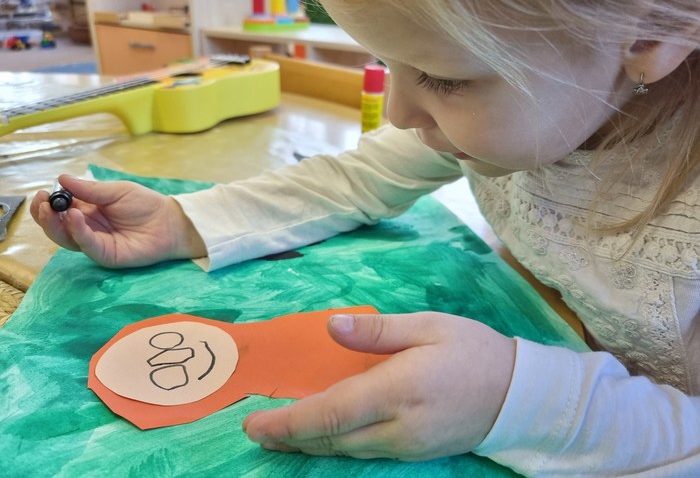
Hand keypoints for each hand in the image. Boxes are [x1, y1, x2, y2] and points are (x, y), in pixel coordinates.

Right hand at [30, 174, 205, 267]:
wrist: (170, 222)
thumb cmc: (145, 204)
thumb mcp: (116, 191)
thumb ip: (90, 189)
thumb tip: (62, 179)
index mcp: (87, 210)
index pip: (60, 209)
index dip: (48, 202)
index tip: (41, 192)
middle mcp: (86, 228)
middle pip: (56, 226)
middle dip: (44, 215)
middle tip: (41, 202)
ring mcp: (94, 243)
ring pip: (65, 238)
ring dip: (54, 224)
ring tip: (52, 208)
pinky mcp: (105, 255)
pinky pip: (87, 245)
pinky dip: (78, 231)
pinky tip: (74, 216)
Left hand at [243, 312, 515, 460]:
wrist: (517, 394)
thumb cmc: (471, 351)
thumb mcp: (427, 326)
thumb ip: (377, 330)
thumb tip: (331, 326)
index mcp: (396, 390)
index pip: (329, 414)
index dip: (287, 423)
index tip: (254, 423)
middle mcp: (396, 427)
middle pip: (330, 440)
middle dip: (289, 438)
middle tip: (256, 430)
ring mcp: (405, 446)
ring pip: (345, 451)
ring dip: (308, 444)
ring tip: (279, 435)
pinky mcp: (413, 453)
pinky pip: (363, 452)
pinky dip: (334, 445)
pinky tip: (323, 436)